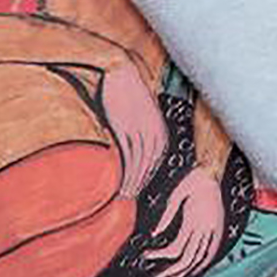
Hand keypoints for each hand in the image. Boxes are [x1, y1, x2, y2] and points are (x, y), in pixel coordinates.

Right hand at [101, 58, 168, 196]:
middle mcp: (154, 134)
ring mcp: (141, 131)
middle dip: (138, 187)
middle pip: (147, 169)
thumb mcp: (137, 121)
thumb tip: (129, 160)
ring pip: (138, 166)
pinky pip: (128, 156)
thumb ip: (137, 139)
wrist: (119, 72)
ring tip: (121, 199)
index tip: (133, 196)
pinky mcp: (127, 127)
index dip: (144, 183)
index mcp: (159, 133)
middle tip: (126, 203)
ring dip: (130, 184)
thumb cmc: (126, 98)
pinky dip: (124, 172)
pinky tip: (116, 182)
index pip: (153, 167)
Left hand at [146, 166, 225, 276]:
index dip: (160, 256)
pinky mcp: (218, 228)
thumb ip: (167, 214)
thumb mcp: (177, 192)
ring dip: (187, 272)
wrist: (213, 170)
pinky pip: (212, 251)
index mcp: (195, 221)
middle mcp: (206, 229)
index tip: (146, 256)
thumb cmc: (194, 179)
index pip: (176, 249)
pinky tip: (196, 269)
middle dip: (172, 272)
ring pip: (201, 258)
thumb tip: (154, 234)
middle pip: (188, 259)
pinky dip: (203, 263)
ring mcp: (214, 230)